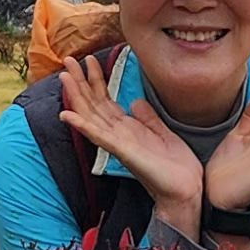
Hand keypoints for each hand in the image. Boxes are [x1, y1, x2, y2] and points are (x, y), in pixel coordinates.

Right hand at [56, 56, 203, 233]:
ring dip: (76, 96)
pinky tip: (67, 115)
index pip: (104, 101)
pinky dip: (82, 125)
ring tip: (64, 78)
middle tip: (68, 59)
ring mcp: (118, 143)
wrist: (185, 190)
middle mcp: (117, 134)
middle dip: (80, 81)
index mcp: (126, 128)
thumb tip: (135, 101)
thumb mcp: (161, 132)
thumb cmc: (175, 165)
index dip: (95, 80)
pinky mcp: (123, 152)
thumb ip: (147, 117)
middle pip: (92, 104)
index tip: (88, 60)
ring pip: (90, 116)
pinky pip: (99, 136)